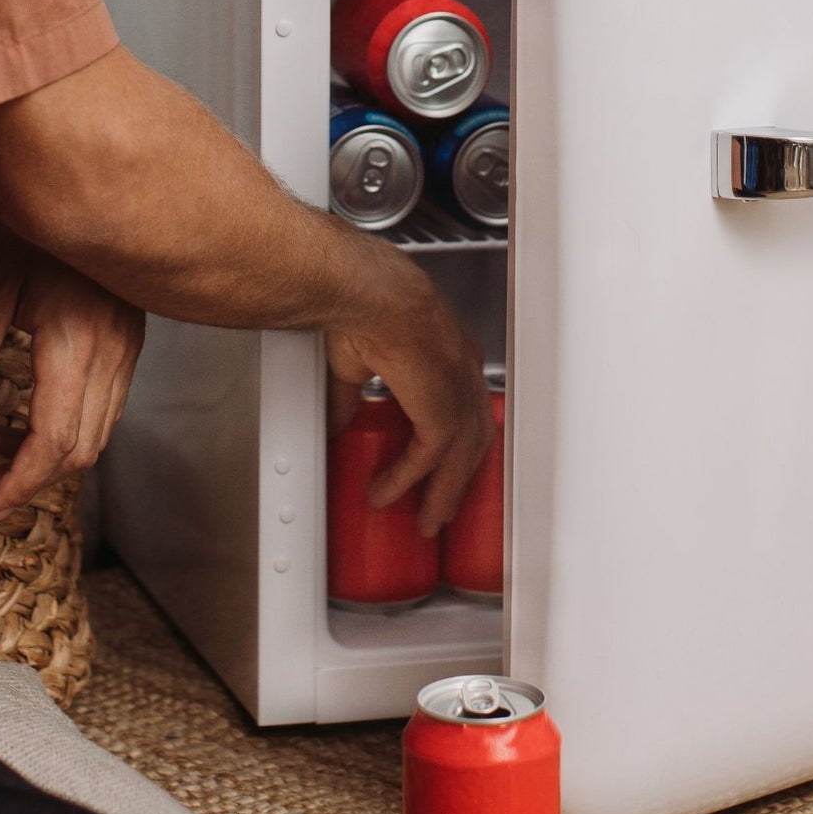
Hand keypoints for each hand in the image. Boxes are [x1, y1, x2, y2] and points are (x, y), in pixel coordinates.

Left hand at [0, 221, 144, 518]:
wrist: (103, 191)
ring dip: (52, 454)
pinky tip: (34, 413)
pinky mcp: (129, 344)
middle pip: (83, 447)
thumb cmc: (42, 229)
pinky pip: (109, 406)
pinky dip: (72, 426)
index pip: (56, 439)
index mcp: (76, 345)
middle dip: (34, 477)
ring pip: (100, 431)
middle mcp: (111, 355)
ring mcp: (127, 351)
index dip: (23, 481)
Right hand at [327, 258, 492, 538]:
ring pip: (462, 457)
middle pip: (475, 438)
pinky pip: (429, 459)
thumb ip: (351, 398)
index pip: (469, 406)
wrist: (367, 293)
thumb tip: (337, 424)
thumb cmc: (365, 306)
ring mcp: (459, 393)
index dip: (460, 439)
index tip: (446, 463)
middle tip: (444, 504)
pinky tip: (387, 494)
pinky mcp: (443, 411)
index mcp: (453, 354)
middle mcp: (465, 373)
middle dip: (460, 476)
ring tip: (427, 520)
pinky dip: (407, 480)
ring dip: (444, 493)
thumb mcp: (357, 363)